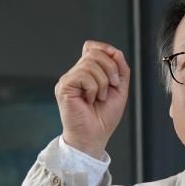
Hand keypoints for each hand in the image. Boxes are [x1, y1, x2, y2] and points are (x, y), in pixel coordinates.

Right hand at [54, 41, 130, 159]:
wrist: (94, 137)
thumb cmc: (104, 118)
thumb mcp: (120, 89)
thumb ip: (120, 69)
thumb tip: (116, 51)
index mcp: (86, 73)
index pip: (92, 48)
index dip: (106, 51)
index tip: (116, 71)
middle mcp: (75, 74)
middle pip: (94, 52)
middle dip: (111, 69)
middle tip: (112, 87)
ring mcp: (68, 79)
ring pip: (90, 63)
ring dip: (103, 82)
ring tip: (100, 97)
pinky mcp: (64, 87)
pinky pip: (83, 75)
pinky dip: (94, 88)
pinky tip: (90, 100)